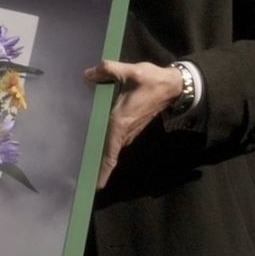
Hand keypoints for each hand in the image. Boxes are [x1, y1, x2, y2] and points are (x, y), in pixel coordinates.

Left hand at [84, 60, 182, 188]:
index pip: (110, 152)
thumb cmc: (151, 80)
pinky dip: (108, 148)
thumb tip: (87, 74)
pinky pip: (117, 141)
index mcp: (120, 121)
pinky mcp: (132, 126)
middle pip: (109, 155)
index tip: (95, 185)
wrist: (172, 86)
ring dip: (102, 159)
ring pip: (113, 149)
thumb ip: (107, 70)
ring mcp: (130, 130)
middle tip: (82, 179)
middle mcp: (124, 130)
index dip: (103, 170)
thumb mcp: (129, 71)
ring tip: (85, 167)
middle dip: (98, 169)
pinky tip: (96, 146)